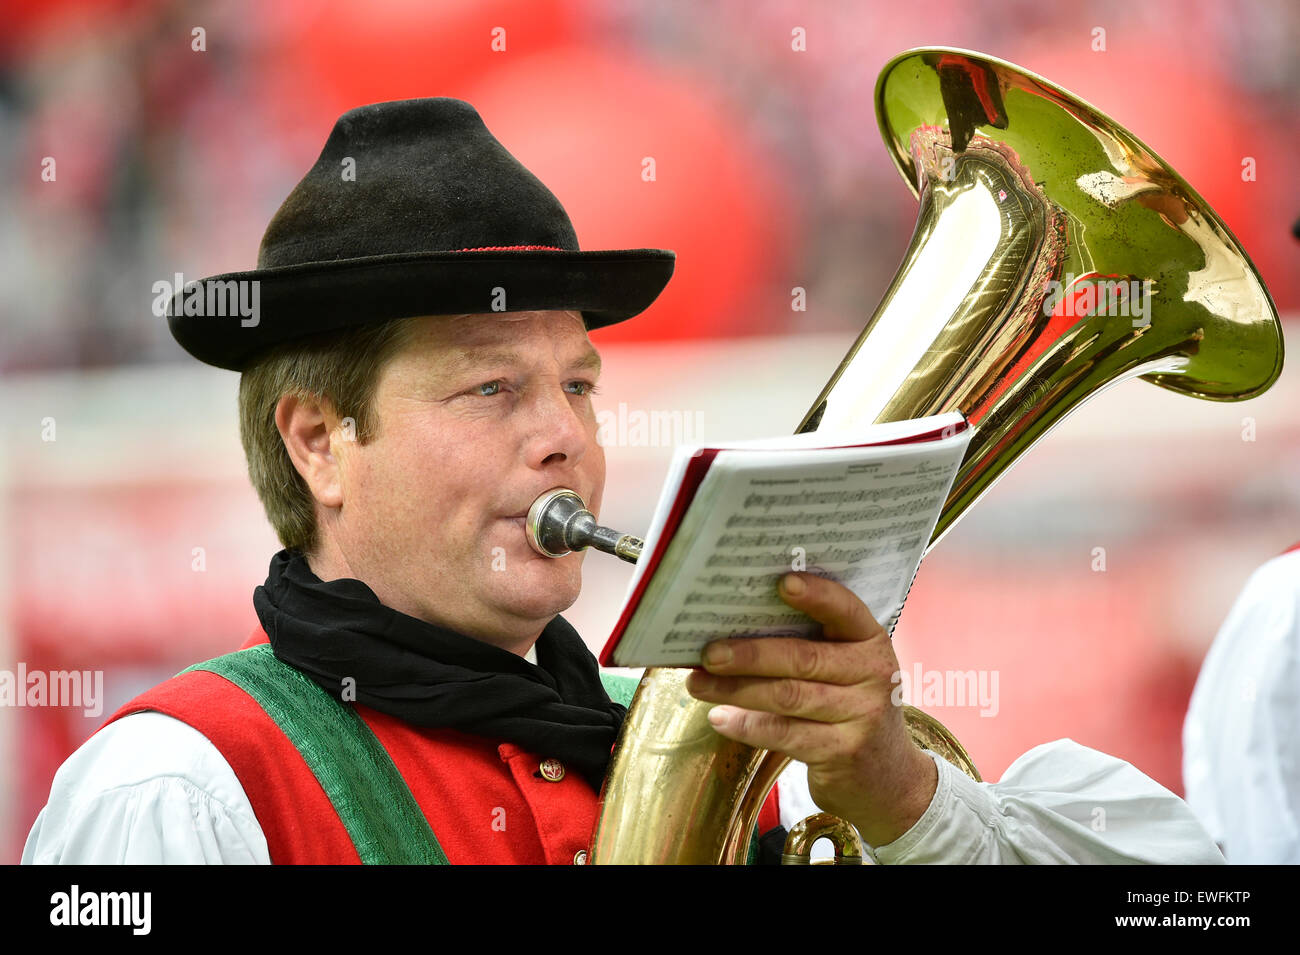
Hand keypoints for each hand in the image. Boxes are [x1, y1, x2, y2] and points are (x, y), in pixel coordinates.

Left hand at [684, 572, 937, 846]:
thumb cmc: (850, 706)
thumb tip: (733, 625)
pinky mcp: (843, 752)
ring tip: (697, 684)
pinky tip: (719, 717)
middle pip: (804, 658)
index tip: (781, 582)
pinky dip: (746, 725)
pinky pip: (785, 734)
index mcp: (871, 641)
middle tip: (708, 651)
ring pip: (788, 697)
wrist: (888, 777)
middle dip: (750, 653)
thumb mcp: (848, 669)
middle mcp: (873, 675)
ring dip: (736, 689)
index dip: (817, 595)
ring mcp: (861, 716)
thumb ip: (811, 645)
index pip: (847, 611)